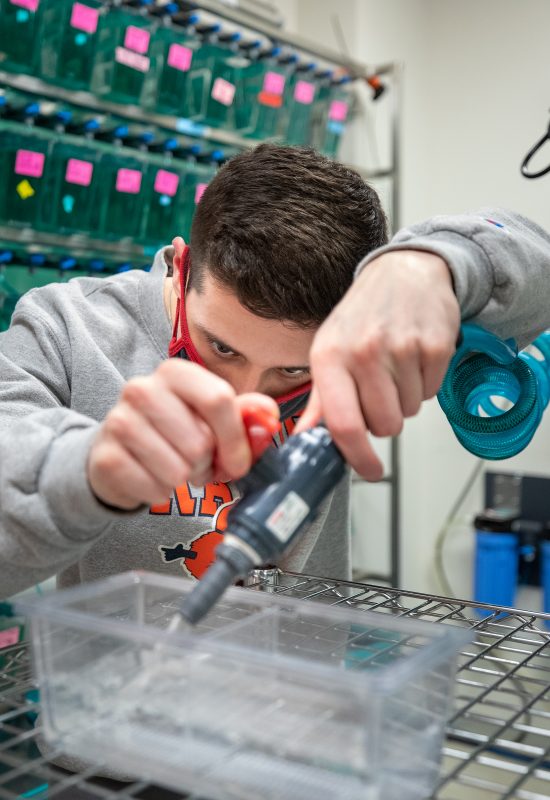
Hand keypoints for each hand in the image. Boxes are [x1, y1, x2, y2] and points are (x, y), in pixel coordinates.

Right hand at [87, 359, 278, 509]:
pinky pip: (154, 489)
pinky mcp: (105, 457)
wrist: (118, 451)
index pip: (218, 400)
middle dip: (206, 464)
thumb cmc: (173, 432)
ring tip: (174, 469)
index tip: (239, 462)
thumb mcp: (210, 418)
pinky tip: (152, 478)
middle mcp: (142, 389)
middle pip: (200, 441)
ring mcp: (118, 421)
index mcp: (175, 373)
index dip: (235, 439)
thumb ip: (244, 415)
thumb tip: (268, 416)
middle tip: (196, 463)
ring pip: (178, 469)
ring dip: (184, 480)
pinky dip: (161, 493)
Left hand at [296, 250, 459, 478]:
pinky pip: (431, 394)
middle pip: (383, 425)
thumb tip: (306, 438)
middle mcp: (363, 351)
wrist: (404, 273)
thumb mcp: (330, 351)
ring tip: (395, 369)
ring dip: (404, 401)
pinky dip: (424, 385)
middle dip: (384, 421)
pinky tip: (412, 359)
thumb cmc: (362, 316)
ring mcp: (401, 348)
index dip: (357, 456)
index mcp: (329, 356)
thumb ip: (320, 401)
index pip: (342, 424)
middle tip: (379, 392)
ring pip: (409, 413)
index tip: (369, 469)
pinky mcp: (435, 346)